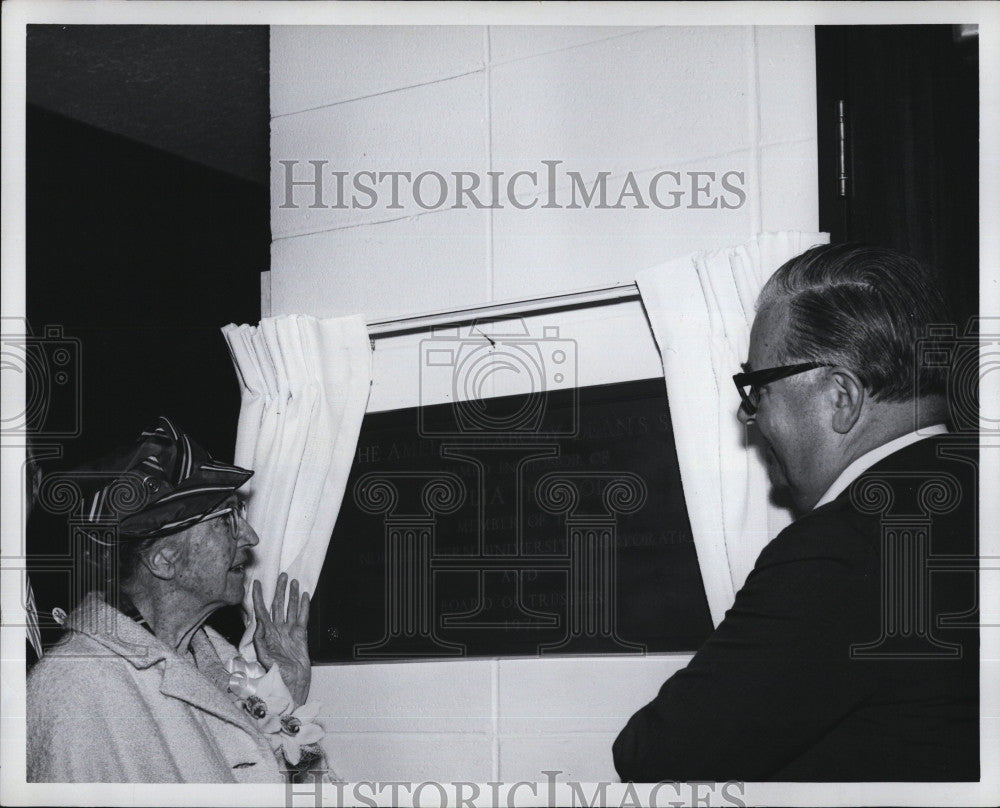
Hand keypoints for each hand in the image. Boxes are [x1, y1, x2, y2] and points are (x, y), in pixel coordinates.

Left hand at [252, 573, 310, 705]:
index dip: (258, 597)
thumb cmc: (276, 677)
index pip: (261, 611)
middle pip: (277, 606)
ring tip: (294, 582)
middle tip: (282, 576)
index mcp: (266, 635)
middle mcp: (277, 631)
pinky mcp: (301, 637)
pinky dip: (304, 606)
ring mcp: (289, 633)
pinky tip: (305, 596)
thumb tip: (259, 626)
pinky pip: (302, 618)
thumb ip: (261, 642)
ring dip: (292, 595)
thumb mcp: (264, 660)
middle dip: (279, 590)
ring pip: (290, 609)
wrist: (291, 687)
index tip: (256, 583)